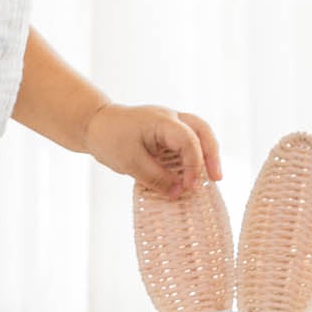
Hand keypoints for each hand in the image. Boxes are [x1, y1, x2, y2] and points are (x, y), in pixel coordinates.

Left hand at [86, 103, 222, 197]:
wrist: (95, 125)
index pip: (188, 141)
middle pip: (203, 131)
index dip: (193, 165)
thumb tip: (180, 193)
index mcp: (162, 121)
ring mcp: (171, 123)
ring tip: (212, 178)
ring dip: (208, 155)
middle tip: (217, 179)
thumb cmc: (110, 139)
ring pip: (200, 134)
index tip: (189, 187)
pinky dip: (195, 157)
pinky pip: (189, 142)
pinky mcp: (168, 133)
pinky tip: (194, 175)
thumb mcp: (131, 163)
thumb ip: (156, 178)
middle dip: (212, 155)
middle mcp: (172, 118)